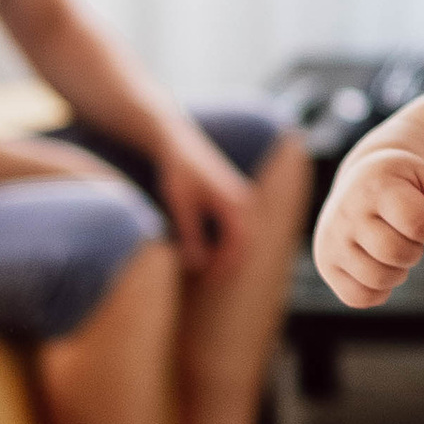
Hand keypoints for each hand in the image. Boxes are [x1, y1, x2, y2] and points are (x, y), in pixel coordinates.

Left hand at [152, 123, 255, 278]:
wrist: (177, 143)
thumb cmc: (178, 172)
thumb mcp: (180, 206)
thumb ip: (190, 235)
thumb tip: (198, 264)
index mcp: (235, 203)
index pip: (240, 244)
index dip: (225, 265)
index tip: (208, 278)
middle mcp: (244, 201)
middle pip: (246, 242)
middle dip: (229, 263)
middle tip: (209, 280)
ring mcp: (241, 199)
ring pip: (243, 235)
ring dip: (229, 254)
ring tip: (208, 269)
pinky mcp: (233, 198)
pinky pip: (238, 227)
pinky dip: (227, 242)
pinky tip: (208, 250)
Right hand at [314, 144, 423, 307]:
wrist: (361, 183)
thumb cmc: (403, 185)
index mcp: (375, 185)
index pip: (416, 222)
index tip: (420, 215)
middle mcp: (346, 212)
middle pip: (396, 253)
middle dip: (413, 250)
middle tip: (405, 235)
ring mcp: (331, 240)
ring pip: (379, 280)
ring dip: (398, 271)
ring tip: (391, 248)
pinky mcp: (326, 265)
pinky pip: (359, 298)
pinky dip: (378, 290)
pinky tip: (378, 265)